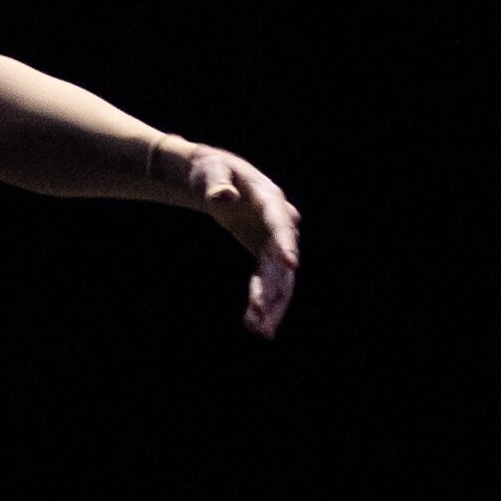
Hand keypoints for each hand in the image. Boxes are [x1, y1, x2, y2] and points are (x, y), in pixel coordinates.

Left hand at [164, 140, 301, 338]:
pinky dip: (261, 298)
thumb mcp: (209, 170)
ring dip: (271, 304)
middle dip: (276, 291)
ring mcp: (274, 237)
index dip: (286, 243)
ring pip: (279, 276)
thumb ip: (216, 185)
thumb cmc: (209, 168)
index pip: (281, 223)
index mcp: (269, 197)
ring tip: (260, 331)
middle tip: (266, 321)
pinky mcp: (264, 250)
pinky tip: (253, 322)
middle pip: (284, 259)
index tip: (290, 264)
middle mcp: (280, 220)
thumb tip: (224, 197)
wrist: (210, 174)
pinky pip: (266, 278)